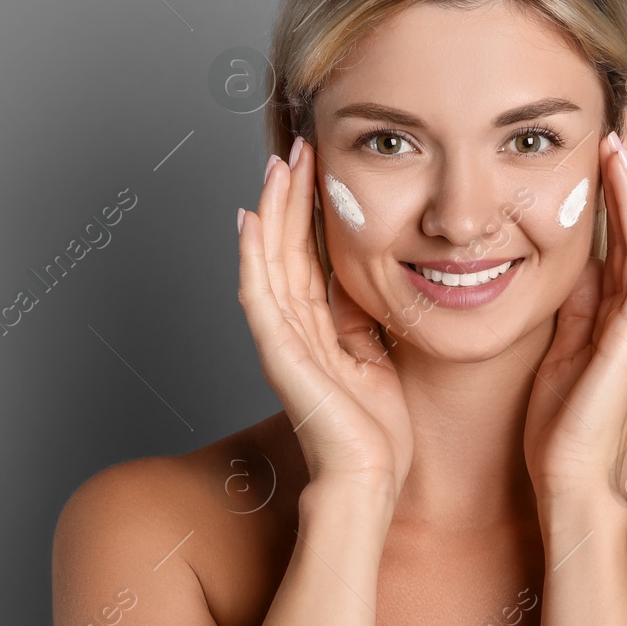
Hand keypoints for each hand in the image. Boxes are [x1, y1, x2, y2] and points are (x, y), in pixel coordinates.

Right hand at [238, 137, 414, 503]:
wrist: (370, 478)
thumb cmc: (376, 432)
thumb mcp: (375, 356)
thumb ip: (359, 319)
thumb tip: (360, 279)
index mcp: (316, 327)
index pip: (307, 255)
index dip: (309, 210)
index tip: (317, 166)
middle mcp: (291, 328)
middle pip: (283, 247)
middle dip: (288, 196)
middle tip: (295, 147)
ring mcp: (281, 339)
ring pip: (268, 260)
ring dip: (271, 211)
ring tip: (277, 165)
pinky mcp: (278, 353)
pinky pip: (260, 294)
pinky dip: (253, 256)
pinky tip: (250, 221)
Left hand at [523, 130, 626, 503]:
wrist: (568, 483)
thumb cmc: (557, 431)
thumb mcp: (555, 354)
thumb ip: (566, 312)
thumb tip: (559, 270)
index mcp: (613, 319)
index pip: (611, 242)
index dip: (604, 194)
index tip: (591, 148)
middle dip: (621, 178)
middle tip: (611, 123)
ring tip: (619, 145)